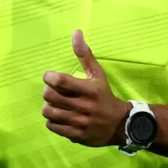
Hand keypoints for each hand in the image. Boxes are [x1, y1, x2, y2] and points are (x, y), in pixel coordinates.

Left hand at [42, 30, 129, 146]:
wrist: (120, 124)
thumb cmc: (104, 95)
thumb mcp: (97, 74)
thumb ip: (85, 54)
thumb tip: (76, 32)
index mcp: (89, 89)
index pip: (59, 81)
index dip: (49, 77)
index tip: (50, 77)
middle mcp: (84, 106)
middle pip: (49, 96)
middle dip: (47, 92)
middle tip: (53, 92)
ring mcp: (80, 122)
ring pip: (49, 112)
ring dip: (48, 107)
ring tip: (55, 105)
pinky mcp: (77, 135)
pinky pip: (52, 126)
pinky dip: (52, 121)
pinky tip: (59, 117)